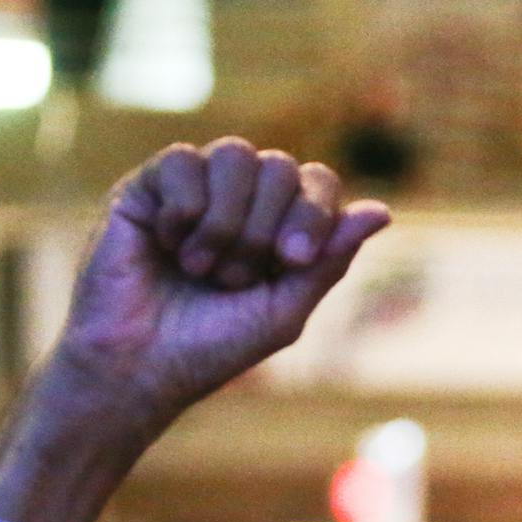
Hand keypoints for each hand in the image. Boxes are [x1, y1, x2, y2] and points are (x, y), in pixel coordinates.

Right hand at [0, 140, 389, 521]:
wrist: (139, 368)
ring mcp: (194, 188)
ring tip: (202, 268)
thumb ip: (329, 260)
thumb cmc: (211, 348)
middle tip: (233, 279)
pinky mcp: (148, 186)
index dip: (313, 213)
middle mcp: (239, 200)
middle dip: (265, 228)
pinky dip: (186, 211)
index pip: (317, 181)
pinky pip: (184, 160)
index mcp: (278, 225)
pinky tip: (169, 247)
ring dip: (227, 222)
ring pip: (235, 154)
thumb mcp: (284, 311)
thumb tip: (383, 211)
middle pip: (280, 166)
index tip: (291, 261)